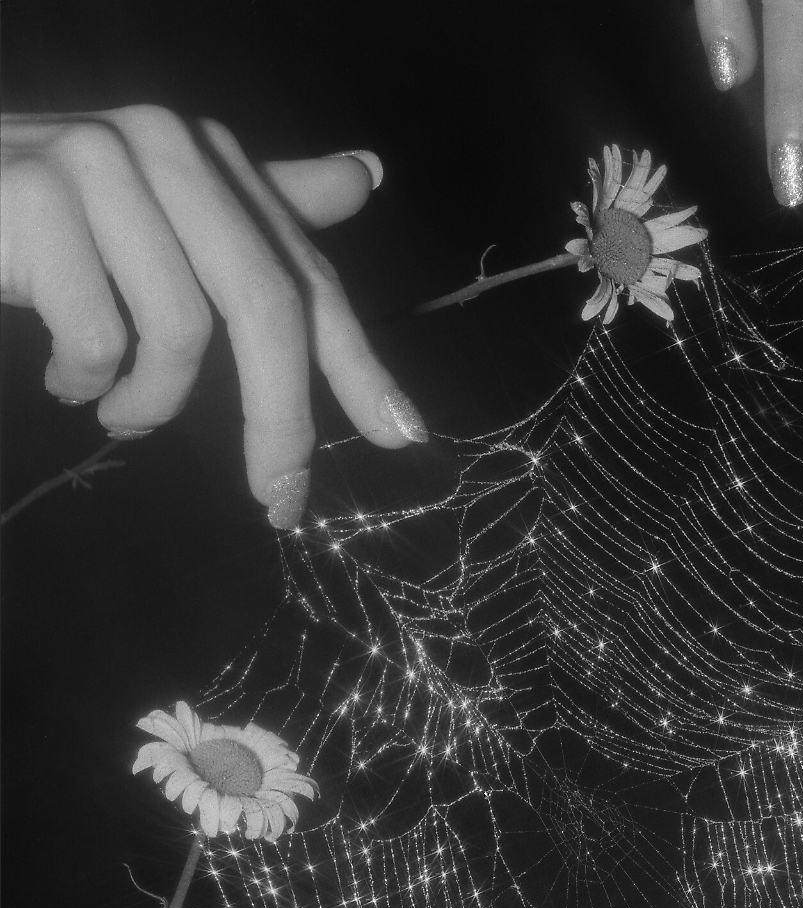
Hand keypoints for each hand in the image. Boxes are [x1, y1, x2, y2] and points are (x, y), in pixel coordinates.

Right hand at [0, 108, 427, 528]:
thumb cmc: (51, 226)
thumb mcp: (166, 218)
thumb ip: (263, 212)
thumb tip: (368, 175)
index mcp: (209, 156)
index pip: (305, 274)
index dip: (358, 363)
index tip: (403, 437)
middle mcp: (165, 146)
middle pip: (265, 307)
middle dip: (281, 422)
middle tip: (280, 503)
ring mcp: (97, 164)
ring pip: (179, 332)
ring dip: (150, 403)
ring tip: (117, 411)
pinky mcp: (36, 201)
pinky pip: (98, 339)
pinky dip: (85, 384)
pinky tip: (62, 379)